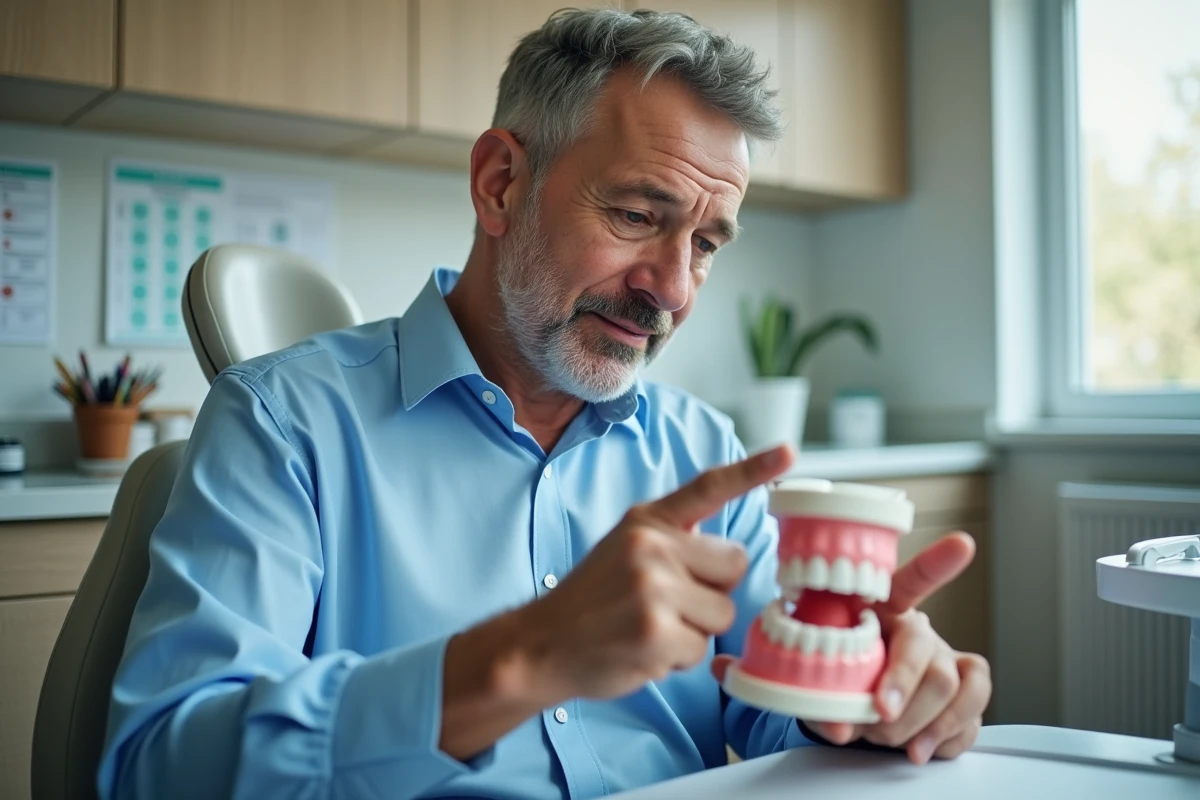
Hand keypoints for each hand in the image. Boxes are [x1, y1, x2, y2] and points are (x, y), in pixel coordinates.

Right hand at [517, 444, 794, 704]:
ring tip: (649, 627)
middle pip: (735, 566)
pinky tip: (642, 649)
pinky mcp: (656, 631)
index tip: (790, 452)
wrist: (541, 642)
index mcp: (648, 521)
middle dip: (712, 591)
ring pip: (722, 613)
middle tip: (666, 602)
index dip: (754, 470)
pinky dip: (677, 658)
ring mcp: (654, 588)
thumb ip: (672, 541)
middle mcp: (652, 546)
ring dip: (694, 629)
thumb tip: (728, 552)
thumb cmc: (592, 600)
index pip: (708, 487)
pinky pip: (701, 650)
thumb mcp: (624, 549)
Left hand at [711, 532, 991, 764]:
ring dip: (916, 720)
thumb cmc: (837, 671)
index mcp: (880, 609)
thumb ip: (770, 665)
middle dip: (899, 690)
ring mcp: (947, 661)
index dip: (937, 562)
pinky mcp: (965, 695)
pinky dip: (945, 736)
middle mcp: (919, 630)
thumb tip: (725, 666)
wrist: (864, 705)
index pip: (910, 580)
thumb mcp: (804, 665)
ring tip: (887, 737)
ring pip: (950, 686)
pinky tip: (920, 748)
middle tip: (874, 716)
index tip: (960, 544)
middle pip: (926, 651)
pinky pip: (972, 713)